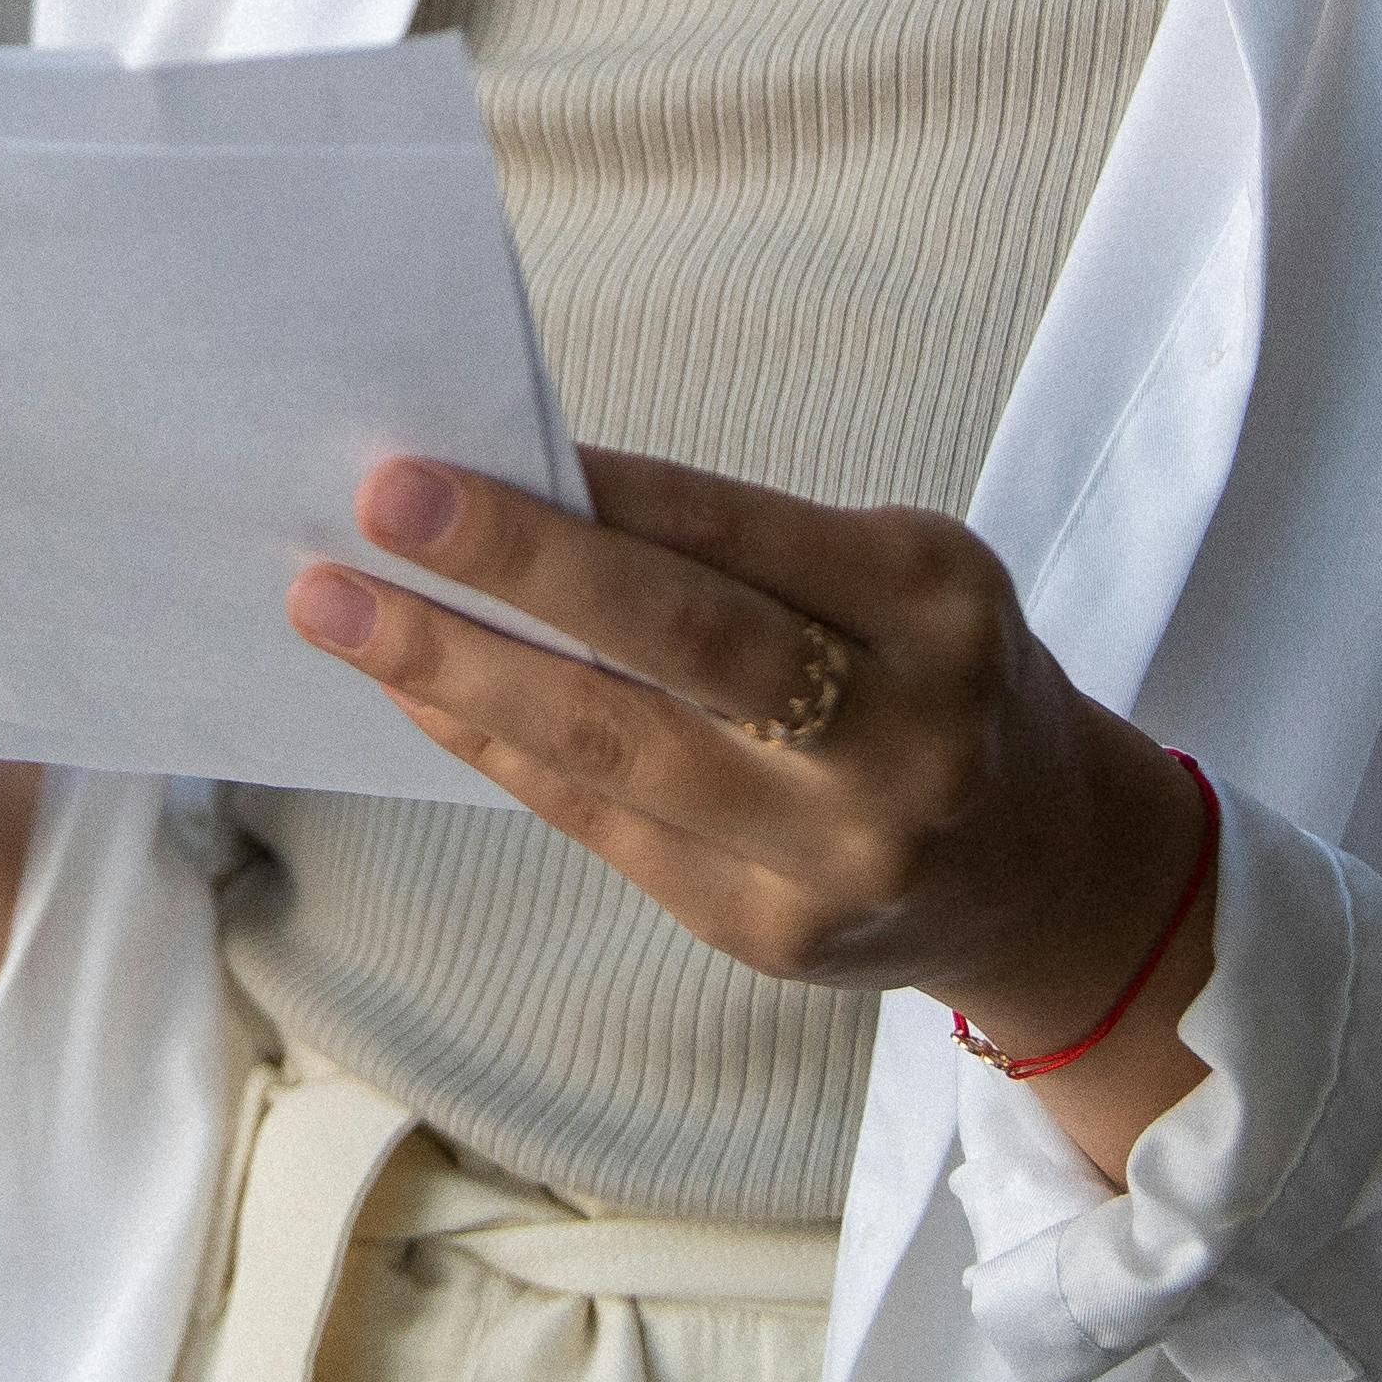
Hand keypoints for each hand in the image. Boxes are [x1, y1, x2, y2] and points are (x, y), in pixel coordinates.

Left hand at [290, 447, 1220, 1150]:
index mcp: (937, 606)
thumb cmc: (934, 674)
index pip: (739, 531)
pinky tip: (416, 688)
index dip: (594, 490)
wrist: (1044, 874)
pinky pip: (600, 825)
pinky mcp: (768, 934)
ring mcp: (835, 852)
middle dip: (515, 568)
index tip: (458, 448)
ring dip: (460, 669)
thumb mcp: (894, 578)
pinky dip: (497, 747)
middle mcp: (901, 736)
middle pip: (684, 641)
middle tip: (377, 504)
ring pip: (618, 750)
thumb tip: (521, 493)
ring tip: (336, 606)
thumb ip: (739, 547)